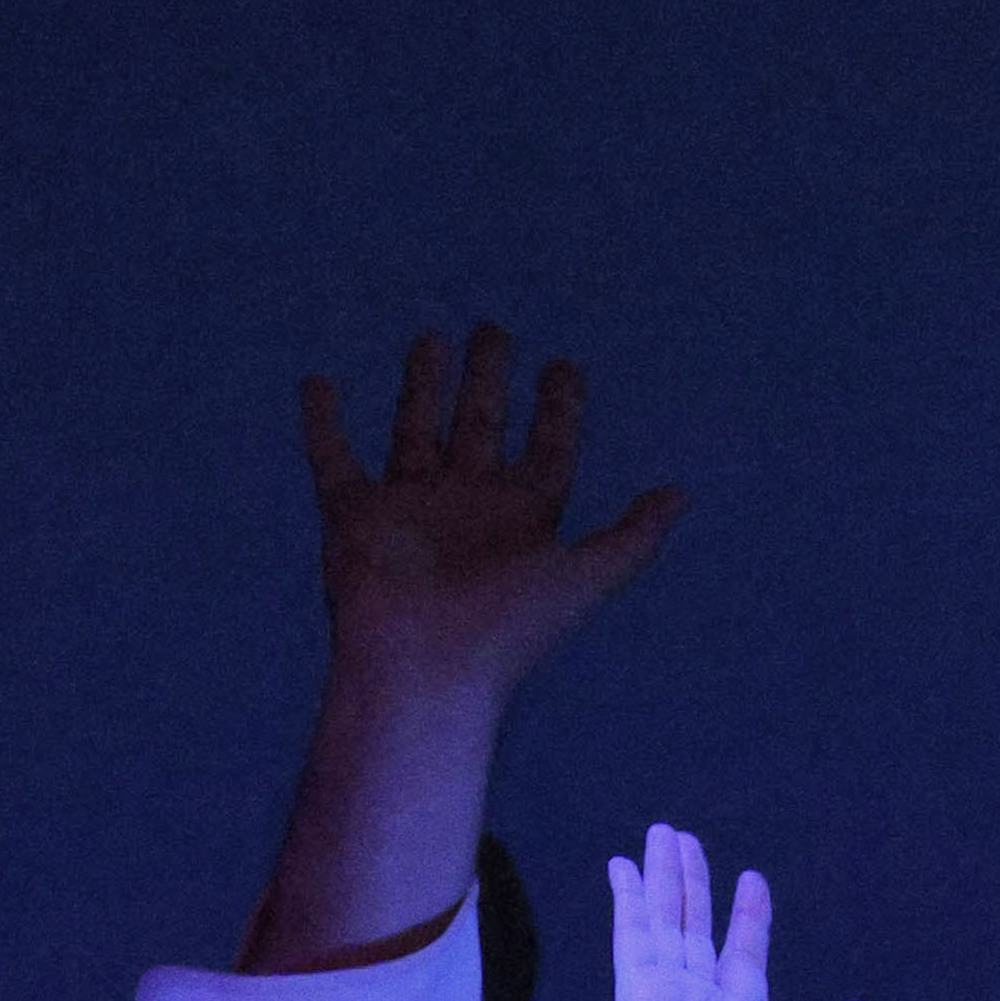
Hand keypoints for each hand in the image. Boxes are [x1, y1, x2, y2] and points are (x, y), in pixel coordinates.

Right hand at [295, 325, 681, 711]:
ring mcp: (410, 509)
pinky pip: (333, 459)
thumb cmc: (507, 630)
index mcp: (522, 518)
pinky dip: (322, 423)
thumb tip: (682, 496)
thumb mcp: (584, 579)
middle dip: (488, 381)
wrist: (424, 669)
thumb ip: (632, 539)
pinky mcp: (355, 516)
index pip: (548, 451)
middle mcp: (467, 507)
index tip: (564, 368)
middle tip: (494, 332)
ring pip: (416, 430)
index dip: (560, 410)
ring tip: (430, 340)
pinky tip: (317, 382)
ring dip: (423, 386)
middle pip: (481, 428)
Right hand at [601, 824, 872, 1000]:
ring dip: (661, 877)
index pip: (741, 956)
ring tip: (661, 832)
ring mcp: (666, 997)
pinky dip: (627, 899)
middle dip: (691, 885)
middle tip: (684, 840)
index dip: (747, 917)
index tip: (752, 878)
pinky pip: (632, 935)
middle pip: (694, 929)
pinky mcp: (639, 993)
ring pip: (663, 922)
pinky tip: (623, 866)